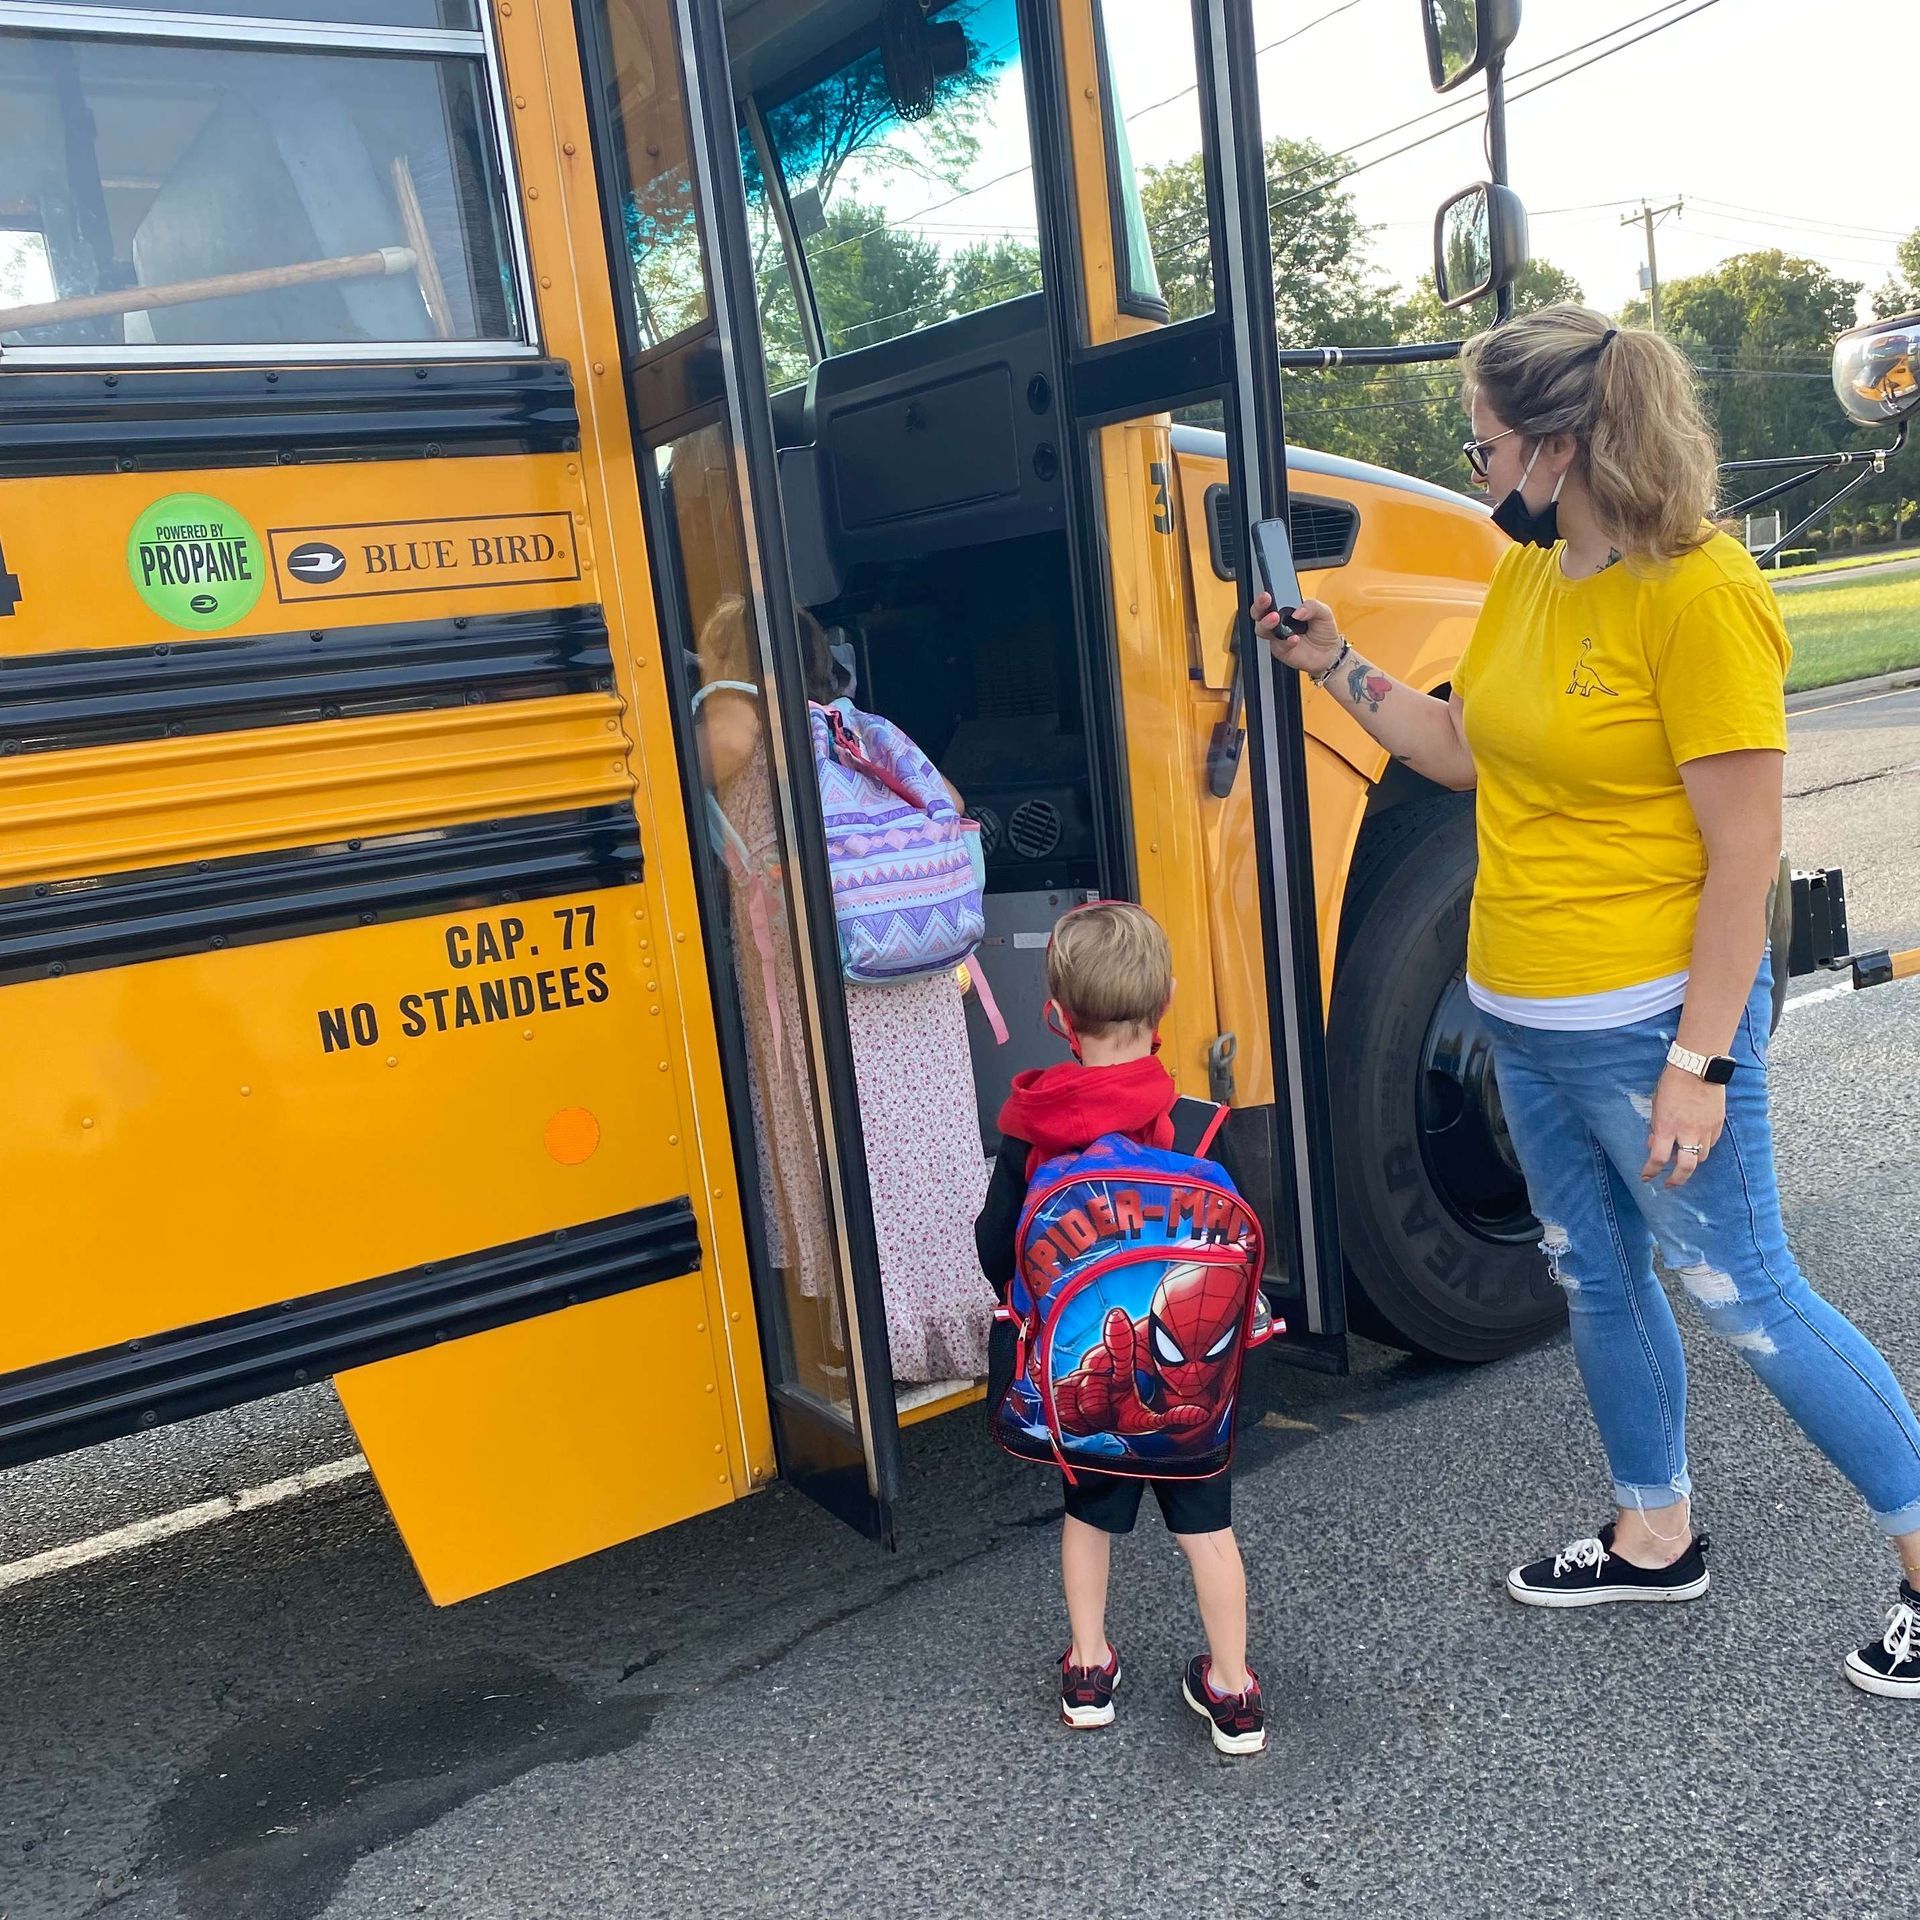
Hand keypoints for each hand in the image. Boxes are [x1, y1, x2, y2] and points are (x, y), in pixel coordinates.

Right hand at [1251, 592, 1341, 678]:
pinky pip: (1278, 645)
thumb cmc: (1324, 631)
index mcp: (1287, 609)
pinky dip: (1285, 642)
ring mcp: (1277, 637)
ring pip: (1262, 630)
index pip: (1271, 600)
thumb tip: (1298, 611)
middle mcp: (1279, 622)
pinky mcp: (1281, 650)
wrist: (1330, 653)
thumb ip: (1312, 606)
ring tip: (1275, 619)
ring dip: (1266, 623)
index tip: (1268, 594)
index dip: (1265, 597)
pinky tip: (1294, 639)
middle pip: (1259, 613)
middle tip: (1266, 601)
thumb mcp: (1323, 612)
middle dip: (1259, 606)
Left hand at [1641, 1065, 1726, 1187]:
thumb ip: (1656, 1128)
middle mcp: (1687, 1132)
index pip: (1658, 1158)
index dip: (1651, 1171)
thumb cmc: (1672, 1084)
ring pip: (1701, 1156)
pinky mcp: (1718, 1124)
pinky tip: (1696, 1141)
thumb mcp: (1656, 1106)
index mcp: (1667, 1127)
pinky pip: (1711, 1143)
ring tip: (1683, 1158)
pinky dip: (1703, 1146)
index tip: (1646, 1177)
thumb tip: (1655, 1145)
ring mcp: (1706, 1129)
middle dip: (1677, 1180)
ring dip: (1691, 1160)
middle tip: (1670, 1183)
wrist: (1697, 1068)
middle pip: (1687, 1167)